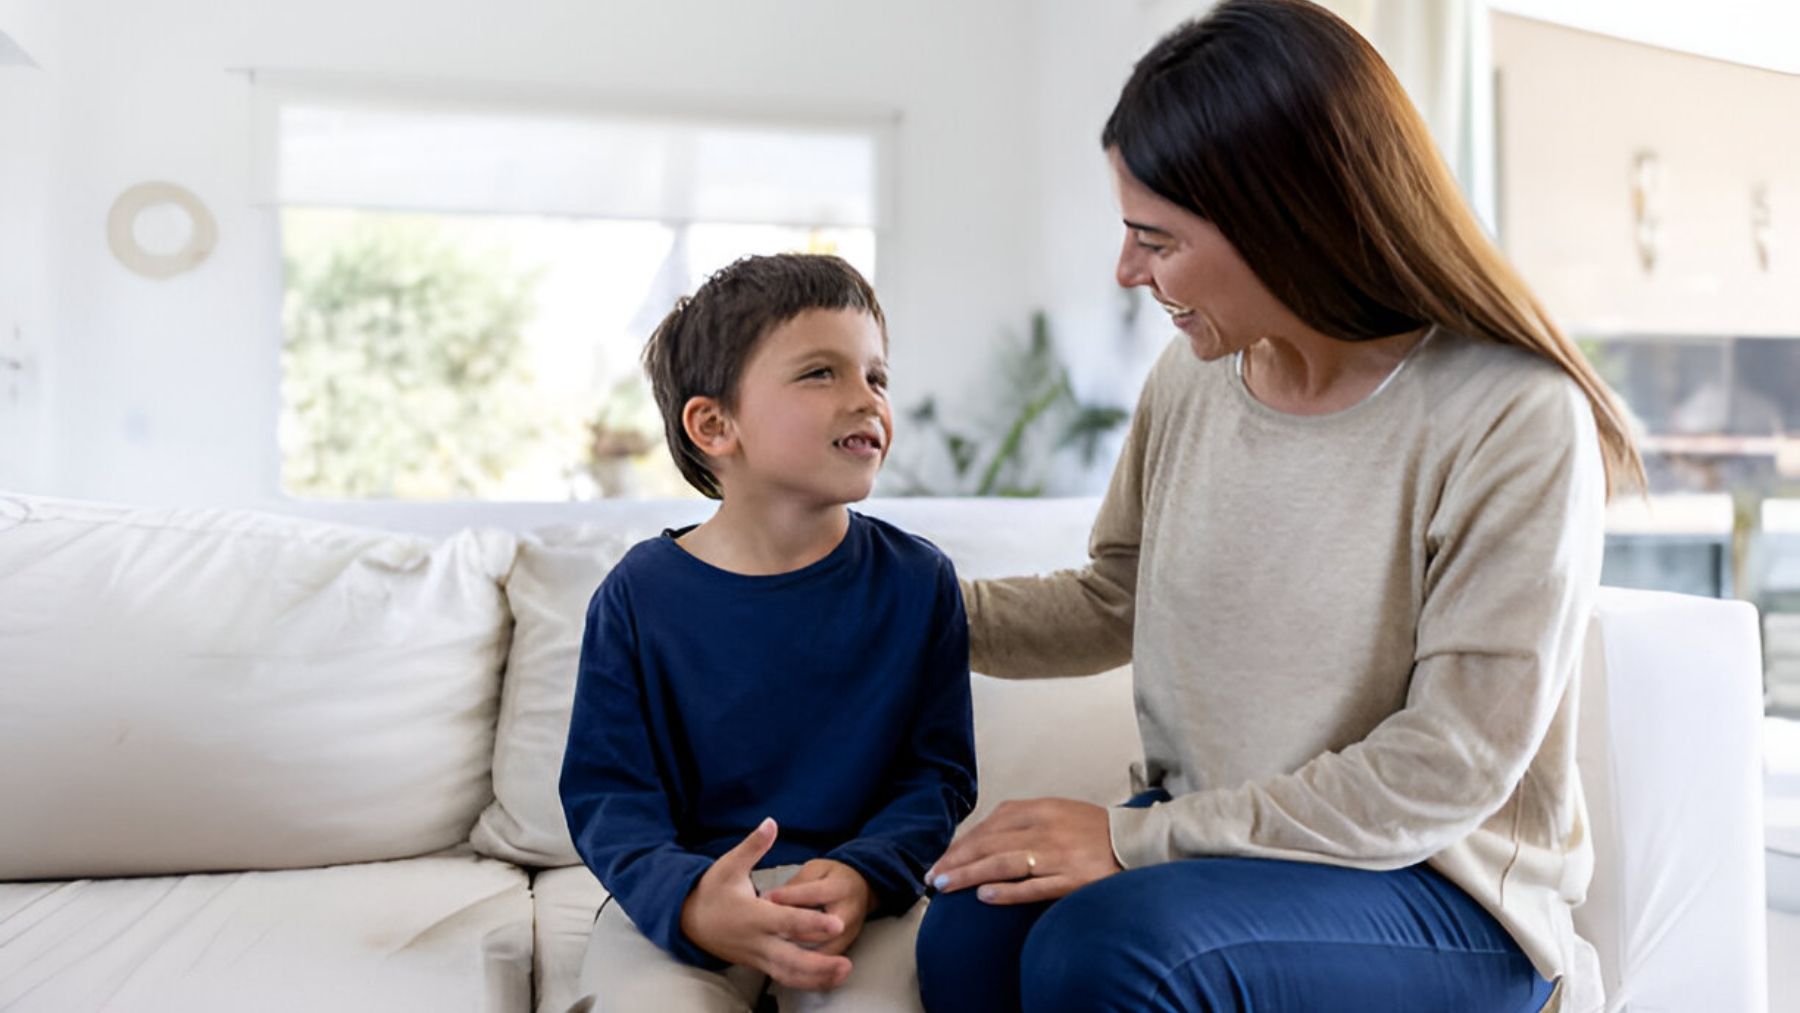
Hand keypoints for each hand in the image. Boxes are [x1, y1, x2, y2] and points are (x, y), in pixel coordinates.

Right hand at [679, 818, 853, 989]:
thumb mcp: (729, 865)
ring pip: (789, 974)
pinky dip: (806, 980)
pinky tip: (827, 978)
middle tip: (846, 964)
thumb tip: (770, 822)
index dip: (813, 923)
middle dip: (819, 965)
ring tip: (843, 973)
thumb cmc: (711, 891)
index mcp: (753, 916)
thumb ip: (753, 846)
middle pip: (791, 959)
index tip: (837, 924)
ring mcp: (758, 956)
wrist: (688, 920)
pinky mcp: (759, 964)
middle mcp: (757, 940)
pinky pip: (784, 976)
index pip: (787, 922)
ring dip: (816, 977)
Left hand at [761, 859, 875, 957]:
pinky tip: (788, 960)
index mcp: (839, 888)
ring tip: (775, 946)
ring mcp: (849, 934)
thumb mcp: (816, 870)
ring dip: (797, 950)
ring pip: (821, 950)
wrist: (862, 887)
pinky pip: (825, 960)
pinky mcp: (847, 946)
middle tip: (768, 929)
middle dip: (790, 930)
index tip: (767, 899)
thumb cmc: (834, 877)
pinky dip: (807, 963)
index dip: (788, 897)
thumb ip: (796, 884)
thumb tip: (771, 898)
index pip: (812, 894)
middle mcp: (848, 914)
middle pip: (817, 929)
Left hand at [924, 798, 1120, 904]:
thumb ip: (1020, 821)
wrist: (1135, 843)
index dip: (961, 844)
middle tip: (932, 878)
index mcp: (1039, 809)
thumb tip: (979, 841)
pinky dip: (1006, 891)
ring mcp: (1057, 855)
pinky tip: (984, 897)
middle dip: (956, 861)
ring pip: (1003, 864)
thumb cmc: (1090, 830)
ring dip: (969, 875)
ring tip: (946, 886)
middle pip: (989, 844)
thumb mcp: (1054, 812)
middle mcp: (1044, 829)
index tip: (941, 860)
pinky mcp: (1071, 879)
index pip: (989, 826)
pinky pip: (1032, 886)